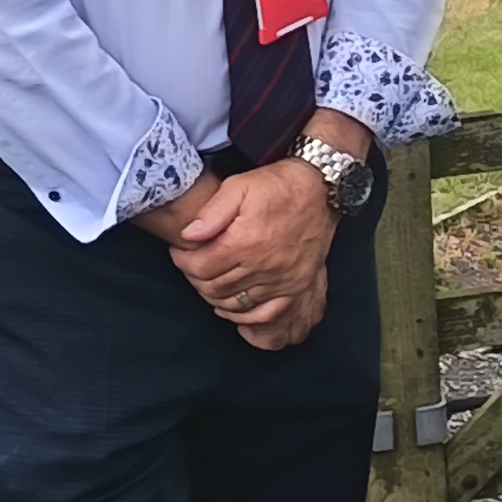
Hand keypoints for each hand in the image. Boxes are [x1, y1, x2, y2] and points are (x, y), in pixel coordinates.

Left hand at [144, 161, 335, 351]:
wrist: (321, 190)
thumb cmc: (277, 186)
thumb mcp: (239, 185)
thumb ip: (211, 211)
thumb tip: (188, 235)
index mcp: (246, 242)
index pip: (200, 268)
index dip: (183, 262)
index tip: (181, 253)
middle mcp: (264, 266)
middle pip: (214, 289)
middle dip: (196, 279)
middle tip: (193, 265)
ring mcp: (282, 280)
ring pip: (234, 304)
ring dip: (215, 296)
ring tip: (210, 279)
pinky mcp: (295, 287)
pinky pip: (264, 315)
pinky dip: (244, 316)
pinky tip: (233, 305)